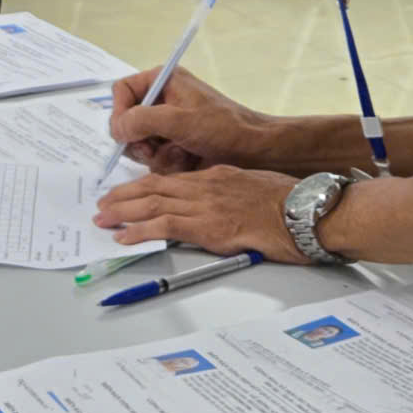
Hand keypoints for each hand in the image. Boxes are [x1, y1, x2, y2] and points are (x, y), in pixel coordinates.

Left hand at [93, 165, 303, 260]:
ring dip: (123, 211)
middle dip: (125, 195)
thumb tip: (221, 212)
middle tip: (104, 202)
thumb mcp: (256, 191)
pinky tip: (123, 236)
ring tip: (103, 217)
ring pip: (153, 203)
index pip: (172, 179)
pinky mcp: (208, 227)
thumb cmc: (293, 205)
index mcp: (217, 176)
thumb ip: (233, 198)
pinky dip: (139, 230)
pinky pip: (165, 226)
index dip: (145, 186)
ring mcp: (206, 205)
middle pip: (155, 187)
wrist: (309, 212)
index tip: (128, 192)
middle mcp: (207, 186)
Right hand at [109, 66, 281, 174]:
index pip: (122, 91)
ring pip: (138, 145)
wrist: (253, 151)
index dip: (119, 112)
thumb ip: (142, 120)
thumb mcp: (180, 120)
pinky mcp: (172, 146)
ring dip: (157, 155)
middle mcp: (161, 101)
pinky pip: (154, 159)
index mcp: (162, 81)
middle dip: (140, 140)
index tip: (125, 133)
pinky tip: (188, 160)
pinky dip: (168, 163)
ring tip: (182, 153)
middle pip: (126, 122)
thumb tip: (117, 128)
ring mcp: (166, 126)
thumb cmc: (224, 127)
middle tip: (154, 147)